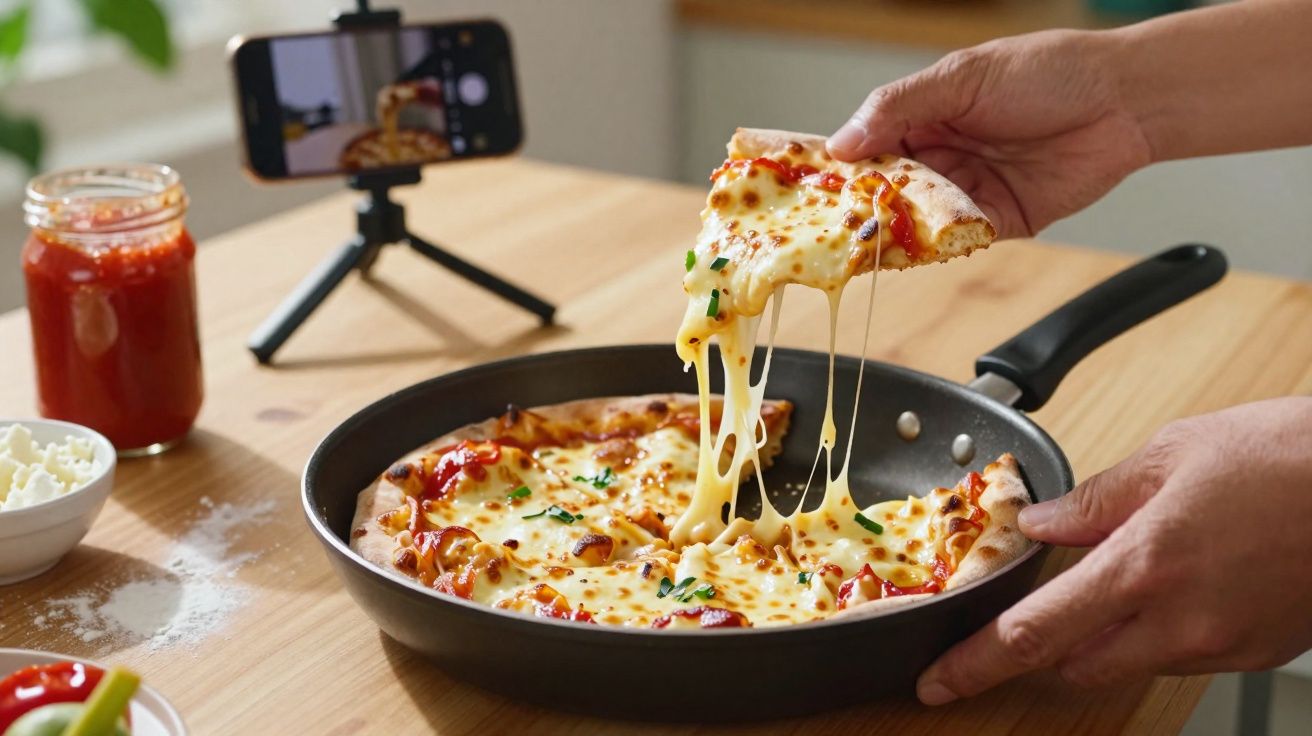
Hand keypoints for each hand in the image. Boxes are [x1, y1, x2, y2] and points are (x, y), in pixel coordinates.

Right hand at [827, 30, 1151, 239]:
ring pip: (917, 220)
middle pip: (885, 190)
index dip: (837, 166)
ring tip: (870, 239)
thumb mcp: (963, 76)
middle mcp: (941, 154)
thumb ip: (899, 106)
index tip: (805, 185)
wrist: (1125, 99)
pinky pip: (959, 239)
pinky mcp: (999, 220)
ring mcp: (968, 189)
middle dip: (860, 208)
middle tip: (831, 224)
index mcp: (924, 114)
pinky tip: (921, 246)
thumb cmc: (1049, 71)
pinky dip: (940, 244)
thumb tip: (842, 141)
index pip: (866, 144)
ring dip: (897, 230)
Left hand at [916, 397, 1311, 704]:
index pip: (1032, 635)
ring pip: (1128, 662)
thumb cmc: (1289, 458)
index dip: (974, 665)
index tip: (938, 682)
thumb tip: (1042, 522)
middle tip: (1031, 613)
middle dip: (1040, 647)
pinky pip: (1181, 656)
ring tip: (1130, 570)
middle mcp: (1179, 623)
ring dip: (1105, 633)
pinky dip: (1160, 628)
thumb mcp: (1174, 453)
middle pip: (1073, 665)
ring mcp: (1222, 646)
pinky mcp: (1256, 654)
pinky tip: (1180, 580)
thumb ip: (1096, 498)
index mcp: (1143, 567)